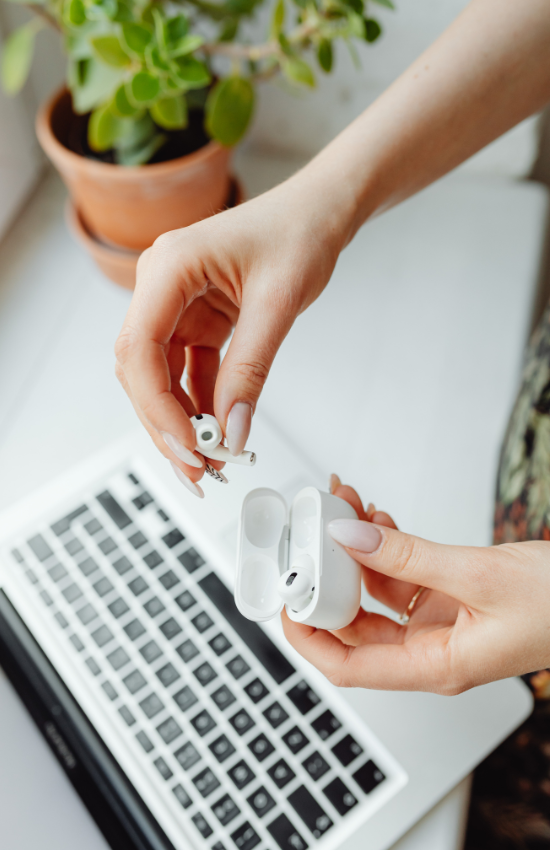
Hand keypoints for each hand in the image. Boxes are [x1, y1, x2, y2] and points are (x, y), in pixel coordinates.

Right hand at [114, 171, 350, 494]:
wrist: (317, 212)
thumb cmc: (298, 234)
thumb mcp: (278, 304)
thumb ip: (250, 370)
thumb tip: (232, 433)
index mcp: (169, 267)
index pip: (139, 348)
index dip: (156, 405)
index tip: (188, 445)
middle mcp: (161, 286)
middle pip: (141, 369)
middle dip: (165, 422)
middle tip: (197, 468)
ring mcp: (175, 304)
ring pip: (160, 375)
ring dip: (181, 418)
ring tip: (210, 460)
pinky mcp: (194, 319)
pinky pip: (187, 369)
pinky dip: (201, 401)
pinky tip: (219, 429)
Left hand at [282, 476, 549, 694]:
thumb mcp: (479, 576)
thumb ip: (410, 557)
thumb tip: (349, 538)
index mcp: (437, 666)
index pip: (349, 667)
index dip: (309, 636)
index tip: (286, 599)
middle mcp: (432, 649)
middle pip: (355, 622)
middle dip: (330, 575)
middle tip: (312, 532)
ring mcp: (440, 622)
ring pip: (377, 590)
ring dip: (357, 550)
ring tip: (344, 506)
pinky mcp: (451, 596)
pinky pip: (403, 573)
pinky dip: (386, 545)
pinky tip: (376, 519)